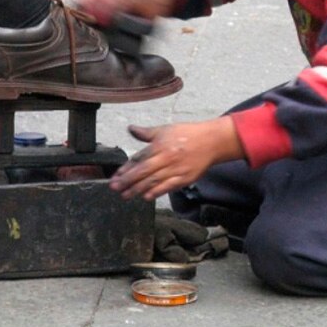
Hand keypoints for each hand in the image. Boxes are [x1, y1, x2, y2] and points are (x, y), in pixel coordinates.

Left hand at [109, 116, 243, 200]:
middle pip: (143, 171)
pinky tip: (145, 197)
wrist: (211, 142)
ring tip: (125, 195)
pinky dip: (156, 192)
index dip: (126, 168)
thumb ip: (146, 133)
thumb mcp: (165, 130)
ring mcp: (175, 169)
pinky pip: (168, 187)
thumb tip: (130, 129)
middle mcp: (166, 158)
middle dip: (127, 181)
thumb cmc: (187, 134)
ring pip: (153, 181)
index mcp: (160, 145)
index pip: (139, 158)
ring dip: (137, 189)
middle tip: (115, 188)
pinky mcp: (184, 178)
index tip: (116, 176)